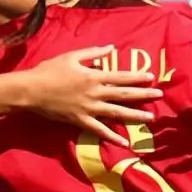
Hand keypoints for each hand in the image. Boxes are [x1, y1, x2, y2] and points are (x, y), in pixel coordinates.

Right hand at [26, 45, 162, 146]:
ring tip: (150, 118)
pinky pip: (99, 130)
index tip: (152, 77)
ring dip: (135, 115)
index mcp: (93, 76)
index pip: (121, 76)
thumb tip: (111, 48)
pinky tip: (125, 143)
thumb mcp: (72, 56)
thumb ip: (93, 53)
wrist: (31, 90)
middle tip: (159, 95)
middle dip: (143, 95)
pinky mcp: (80, 121)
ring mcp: (89, 109)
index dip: (137, 77)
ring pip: (116, 113)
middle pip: (123, 94)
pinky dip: (112, 137)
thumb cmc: (50, 70)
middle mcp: (95, 93)